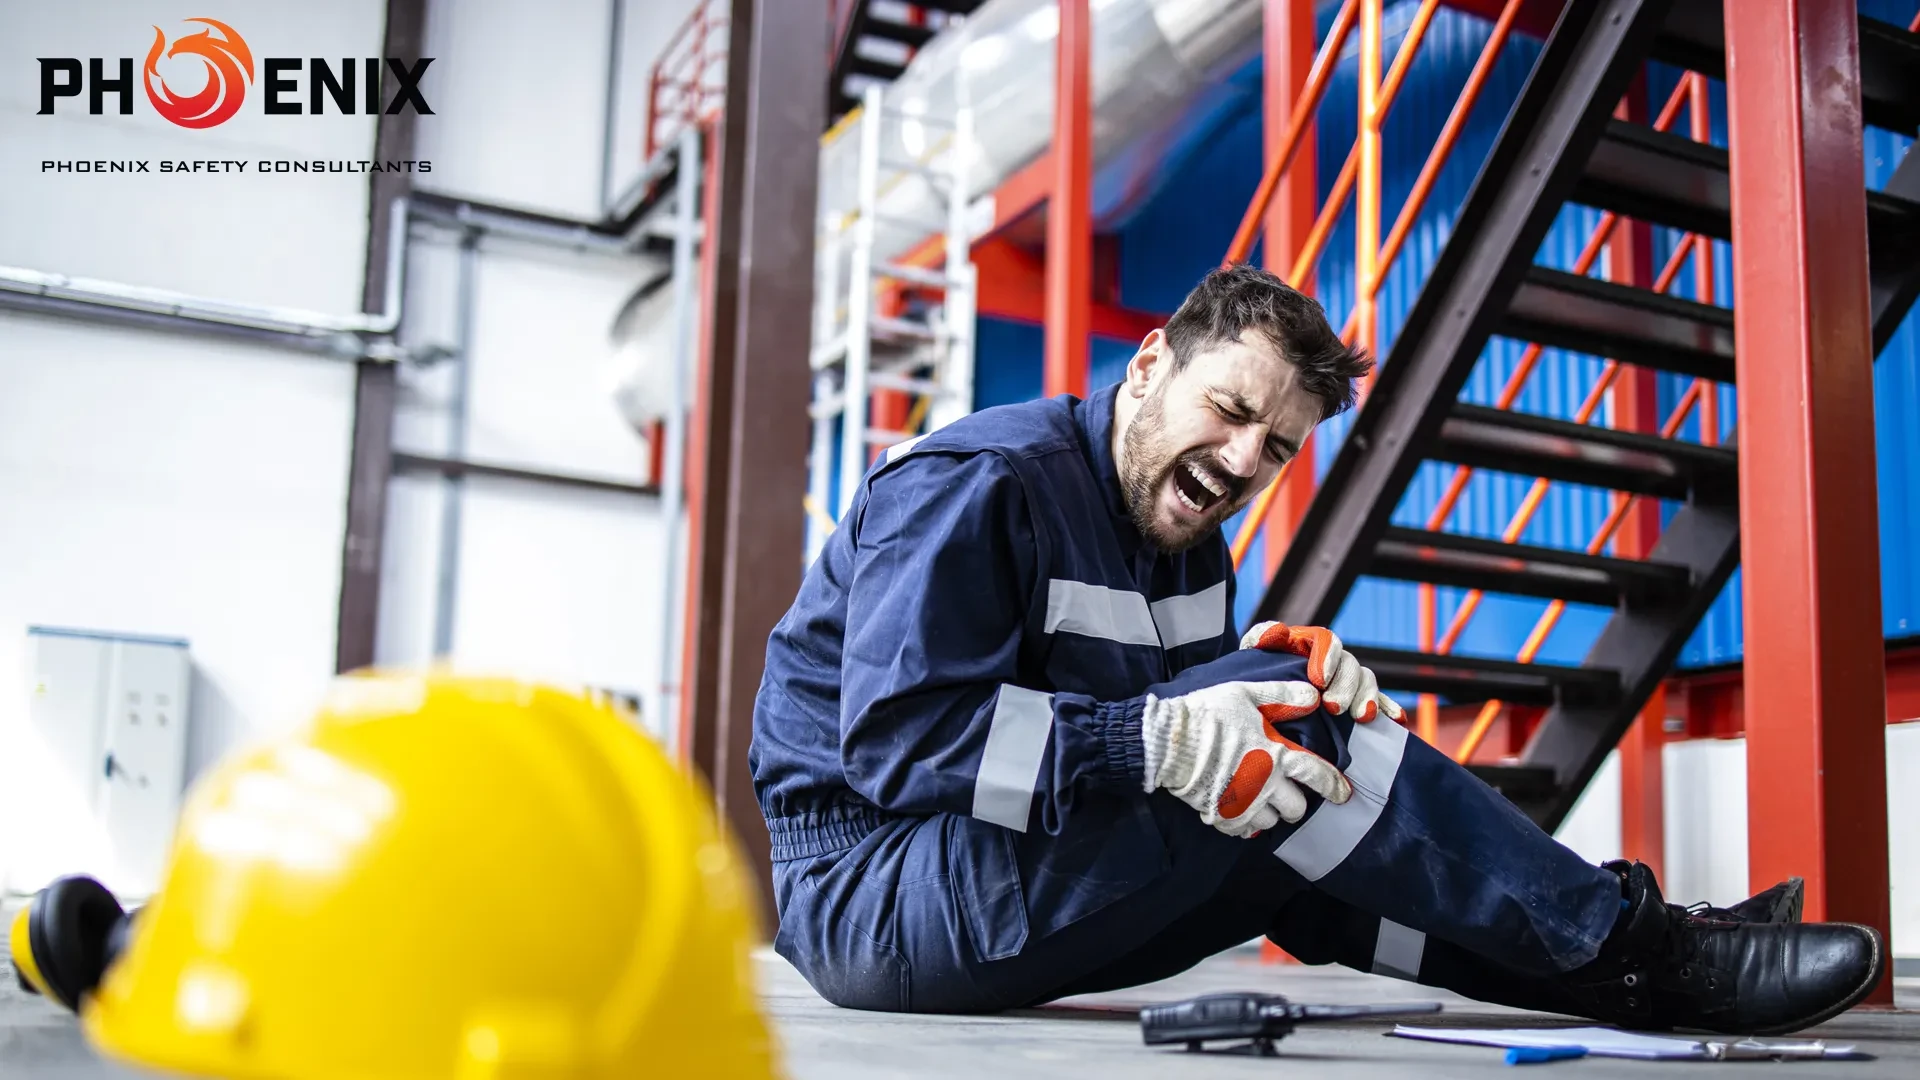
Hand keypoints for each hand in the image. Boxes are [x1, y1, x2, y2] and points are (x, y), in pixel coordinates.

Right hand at [1141, 679, 1352, 836]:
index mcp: (1276, 755)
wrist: (1167, 742)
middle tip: (1288, 796)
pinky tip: (1239, 811)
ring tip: (1260, 802)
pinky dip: (1245, 824)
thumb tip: (1313, 696)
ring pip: (1271, 823)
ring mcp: (1243, 804)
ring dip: (1270, 814)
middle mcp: (1265, 784)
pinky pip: (1243, 832)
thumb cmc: (1207, 714)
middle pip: (1295, 808)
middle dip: (1296, 804)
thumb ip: (1281, 697)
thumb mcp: (1245, 694)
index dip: (1334, 785)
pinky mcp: (1221, 817)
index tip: (1342, 793)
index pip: (1317, 775)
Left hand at [1239, 622, 1403, 723]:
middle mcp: (1333, 659)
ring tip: (1361, 718)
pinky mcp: (1356, 701)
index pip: (1326, 642)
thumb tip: (1278, 631)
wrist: (1261, 696)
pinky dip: (1388, 709)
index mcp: (1311, 643)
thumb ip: (1262, 638)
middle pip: (1349, 665)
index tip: (1318, 680)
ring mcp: (1347, 681)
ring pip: (1366, 682)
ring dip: (1367, 698)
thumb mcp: (1253, 654)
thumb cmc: (1257, 673)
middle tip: (1334, 708)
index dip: (1326, 658)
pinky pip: (1379, 702)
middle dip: (1345, 686)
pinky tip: (1396, 721)